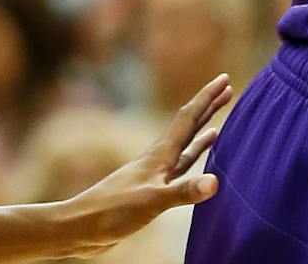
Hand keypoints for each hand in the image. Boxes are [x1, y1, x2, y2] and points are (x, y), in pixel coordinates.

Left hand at [45, 75, 232, 254]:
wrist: (81, 228)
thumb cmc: (112, 212)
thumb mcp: (151, 202)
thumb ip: (183, 192)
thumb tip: (215, 181)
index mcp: (159, 156)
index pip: (188, 118)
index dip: (207, 98)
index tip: (224, 78)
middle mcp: (158, 158)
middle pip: (188, 125)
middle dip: (207, 106)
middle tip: (226, 88)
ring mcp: (154, 173)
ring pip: (184, 145)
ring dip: (201, 130)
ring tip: (218, 120)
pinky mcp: (152, 190)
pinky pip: (180, 167)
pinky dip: (193, 158)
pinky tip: (199, 161)